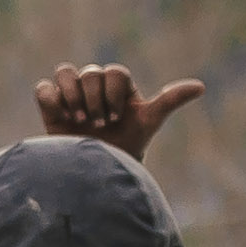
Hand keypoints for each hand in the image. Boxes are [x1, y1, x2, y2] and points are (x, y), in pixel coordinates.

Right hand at [34, 65, 205, 161]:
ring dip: (73, 96)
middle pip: (90, 72)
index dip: (114, 93)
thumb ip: (170, 101)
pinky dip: (51, 99)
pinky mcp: (51, 108)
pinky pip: (44, 89)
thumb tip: (201, 86)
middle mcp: (95, 87)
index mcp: (118, 86)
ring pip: (65, 72)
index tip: (116, 118)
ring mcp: (72, 96)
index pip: (114, 71)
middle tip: (99, 125)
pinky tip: (62, 119)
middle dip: (95, 99)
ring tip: (79, 121)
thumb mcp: (149, 122)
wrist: (99, 174)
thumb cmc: (127, 148)